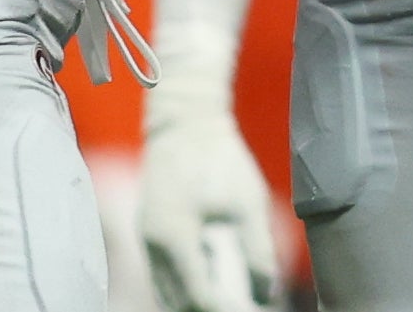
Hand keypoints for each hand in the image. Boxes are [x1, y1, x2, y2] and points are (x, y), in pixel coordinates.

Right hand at [139, 105, 281, 311]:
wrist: (185, 120)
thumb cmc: (219, 157)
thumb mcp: (248, 203)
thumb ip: (258, 251)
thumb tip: (267, 292)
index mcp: (175, 236)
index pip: (197, 296)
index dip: (222, 311)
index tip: (248, 311)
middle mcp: (152, 243)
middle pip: (176, 302)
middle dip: (206, 311)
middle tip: (239, 308)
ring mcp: (146, 237)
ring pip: (164, 292)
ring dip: (192, 303)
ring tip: (227, 300)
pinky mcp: (149, 230)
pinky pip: (162, 274)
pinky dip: (183, 286)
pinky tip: (211, 282)